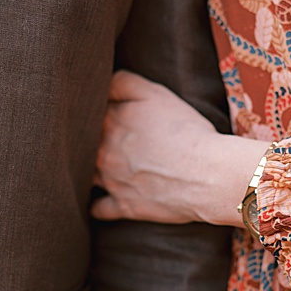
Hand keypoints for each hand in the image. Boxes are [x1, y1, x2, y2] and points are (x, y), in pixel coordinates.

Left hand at [91, 70, 265, 226]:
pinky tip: (97, 202)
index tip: (100, 112)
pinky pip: (100, 208)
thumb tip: (103, 82)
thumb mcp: (154, 93)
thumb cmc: (184, 130)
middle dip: (87, 139)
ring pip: (88, 174)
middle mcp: (102, 152)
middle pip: (84, 143)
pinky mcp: (124, 205)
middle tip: (94, 137)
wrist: (207, 175)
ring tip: (93, 165)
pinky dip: (97, 206)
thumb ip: (123, 82)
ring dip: (88, 169)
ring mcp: (111, 181)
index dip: (96, 111)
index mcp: (108, 123)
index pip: (89, 112)